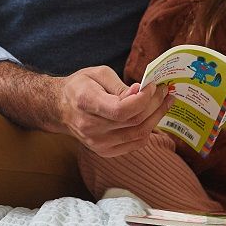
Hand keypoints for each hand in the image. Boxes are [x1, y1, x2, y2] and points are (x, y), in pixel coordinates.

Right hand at [45, 67, 173, 155]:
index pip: (121, 110)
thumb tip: (141, 92)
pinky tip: (152, 117)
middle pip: (133, 122)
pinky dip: (148, 130)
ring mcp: (97, 143)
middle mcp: (90, 127)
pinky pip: (135, 144)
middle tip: (165, 91)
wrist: (60, 108)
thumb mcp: (97, 74)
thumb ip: (120, 85)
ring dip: (156, 117)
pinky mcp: (104, 151)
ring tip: (164, 102)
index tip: (153, 86)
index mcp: (85, 103)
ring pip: (138, 134)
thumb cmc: (81, 86)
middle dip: (155, 105)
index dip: (143, 99)